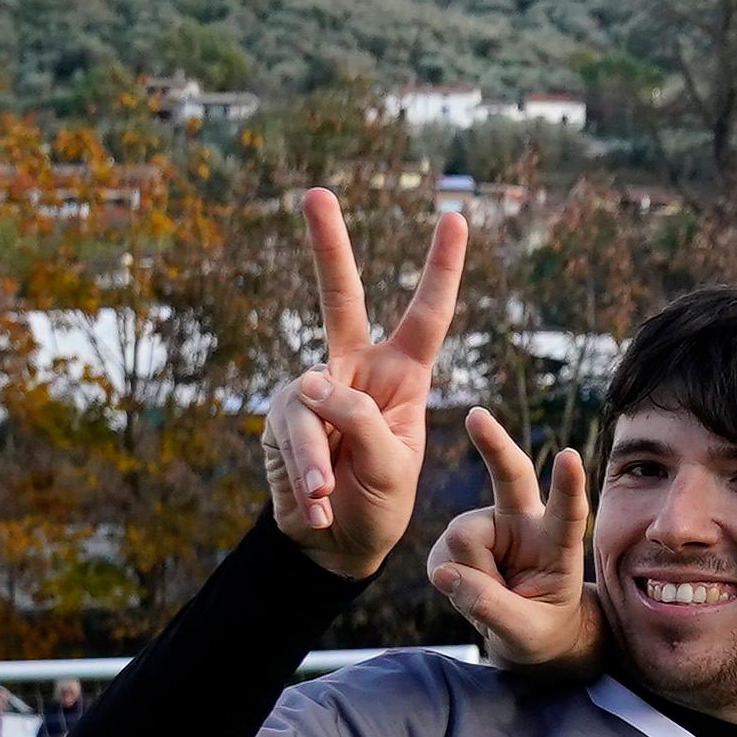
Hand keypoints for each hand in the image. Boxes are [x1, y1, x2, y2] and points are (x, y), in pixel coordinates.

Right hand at [263, 188, 467, 580]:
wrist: (336, 542)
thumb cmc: (379, 503)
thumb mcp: (392, 468)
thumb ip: (359, 423)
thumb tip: (309, 382)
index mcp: (403, 376)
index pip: (426, 316)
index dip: (440, 270)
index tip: (455, 216)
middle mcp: (355, 370)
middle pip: (339, 298)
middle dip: (328, 247)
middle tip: (316, 193)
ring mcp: (312, 390)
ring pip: (311, 401)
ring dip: (317, 455)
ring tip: (327, 494)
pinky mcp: (281, 416)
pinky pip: (291, 435)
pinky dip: (304, 474)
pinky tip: (316, 504)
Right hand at [429, 408, 602, 671]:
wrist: (526, 634)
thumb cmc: (541, 630)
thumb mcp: (528, 633)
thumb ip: (493, 608)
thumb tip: (447, 574)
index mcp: (558, 543)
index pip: (568, 513)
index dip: (568, 486)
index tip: (570, 457)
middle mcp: (524, 523)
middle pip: (510, 476)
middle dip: (493, 444)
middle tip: (477, 416)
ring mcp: (488, 526)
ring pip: (462, 540)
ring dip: (471, 578)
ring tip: (494, 597)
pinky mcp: (459, 537)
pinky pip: (442, 558)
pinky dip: (452, 582)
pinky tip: (472, 589)